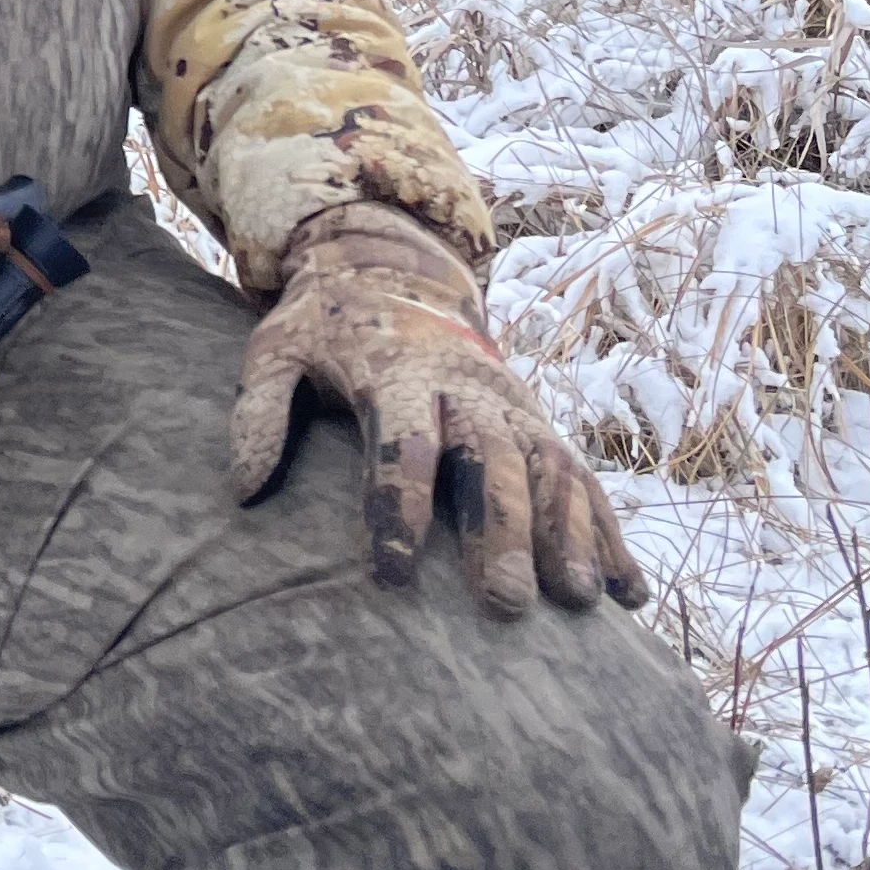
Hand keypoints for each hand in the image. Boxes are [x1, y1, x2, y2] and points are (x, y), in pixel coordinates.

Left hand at [229, 202, 646, 619]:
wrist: (390, 265)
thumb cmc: (324, 326)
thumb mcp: (276, 349)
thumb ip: (258, 412)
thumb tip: (242, 488)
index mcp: (397, 372)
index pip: (402, 443)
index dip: (397, 508)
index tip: (394, 575)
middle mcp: (464, 386)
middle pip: (489, 461)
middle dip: (501, 532)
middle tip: (503, 604)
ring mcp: (510, 400)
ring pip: (548, 467)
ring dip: (569, 533)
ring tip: (580, 600)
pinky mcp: (538, 417)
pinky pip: (582, 475)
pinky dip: (608, 531)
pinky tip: (628, 590)